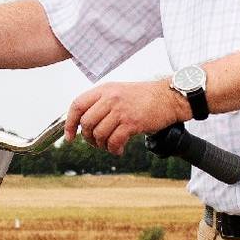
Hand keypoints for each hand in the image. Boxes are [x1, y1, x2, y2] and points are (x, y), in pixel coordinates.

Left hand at [65, 79, 189, 154]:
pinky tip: (119, 150)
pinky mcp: (132, 122)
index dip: (69, 123)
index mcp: (104, 89)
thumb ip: (102, 103)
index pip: (77, 105)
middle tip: (96, 143)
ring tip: (110, 146)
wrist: (169, 97)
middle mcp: (110, 98)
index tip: (70, 136)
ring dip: (102, 145)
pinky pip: (114, 141)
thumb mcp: (119, 92)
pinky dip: (114, 149)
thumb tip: (84, 123)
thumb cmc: (145, 97)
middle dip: (88, 138)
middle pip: (86, 123)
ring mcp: (121, 110)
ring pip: (99, 134)